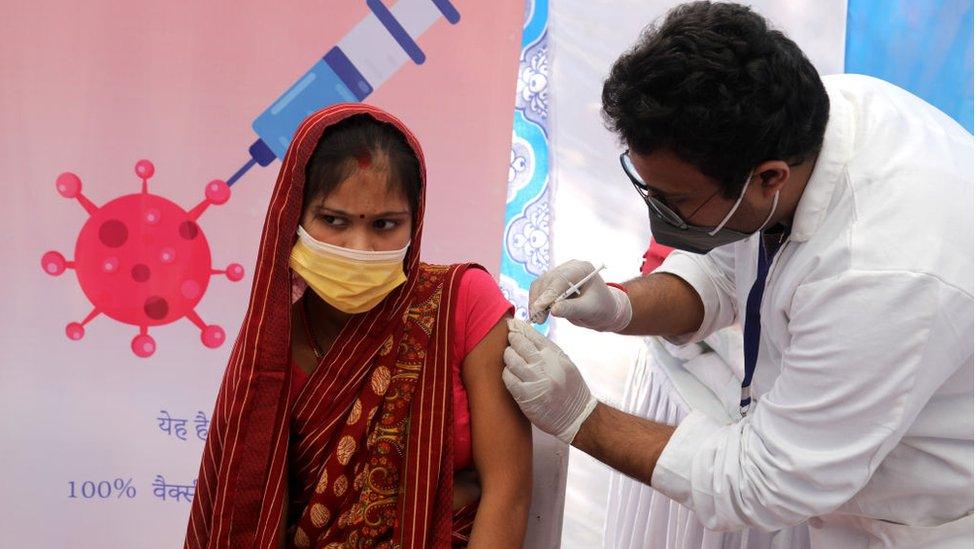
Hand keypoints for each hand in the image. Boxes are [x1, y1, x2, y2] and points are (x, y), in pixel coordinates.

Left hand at [502, 319, 597, 444]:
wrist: (576, 416)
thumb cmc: (571, 389)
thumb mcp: (565, 364)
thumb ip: (548, 351)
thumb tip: (528, 336)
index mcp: (555, 355)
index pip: (533, 335)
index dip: (519, 328)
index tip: (512, 324)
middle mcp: (545, 365)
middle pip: (520, 344)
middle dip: (512, 339)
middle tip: (510, 338)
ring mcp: (534, 380)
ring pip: (511, 359)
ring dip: (508, 355)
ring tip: (509, 355)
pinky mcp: (525, 395)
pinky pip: (508, 378)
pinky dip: (507, 372)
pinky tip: (510, 372)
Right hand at [528, 260, 631, 331]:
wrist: (603, 310)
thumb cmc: (602, 308)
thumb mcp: (590, 310)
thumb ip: (572, 309)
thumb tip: (553, 310)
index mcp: (581, 269)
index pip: (560, 279)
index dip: (548, 294)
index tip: (539, 309)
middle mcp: (568, 267)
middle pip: (547, 281)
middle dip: (540, 301)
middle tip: (538, 319)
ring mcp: (559, 273)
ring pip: (539, 285)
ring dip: (535, 302)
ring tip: (537, 319)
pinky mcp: (552, 282)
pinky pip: (539, 290)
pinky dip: (536, 302)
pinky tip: (538, 315)